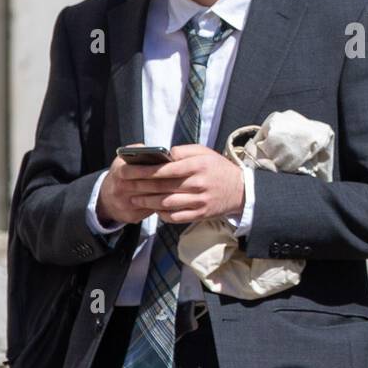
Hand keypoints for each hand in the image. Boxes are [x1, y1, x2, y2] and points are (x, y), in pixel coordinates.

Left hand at [96, 144, 244, 226]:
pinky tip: (153, 209)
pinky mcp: (200, 214)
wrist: (241, 191)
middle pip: (163, 187)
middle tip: (126, 185)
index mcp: (198, 165)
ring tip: (135, 198)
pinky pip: (176, 217)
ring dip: (148, 202)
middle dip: (141, 186)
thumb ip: (183, 151)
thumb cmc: (218, 168)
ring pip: (167, 203)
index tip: (130, 170)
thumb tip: (163, 154)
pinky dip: (162, 214)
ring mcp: (199, 201)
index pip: (166, 169)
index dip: (145, 170)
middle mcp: (198, 184)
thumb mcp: (205, 152)